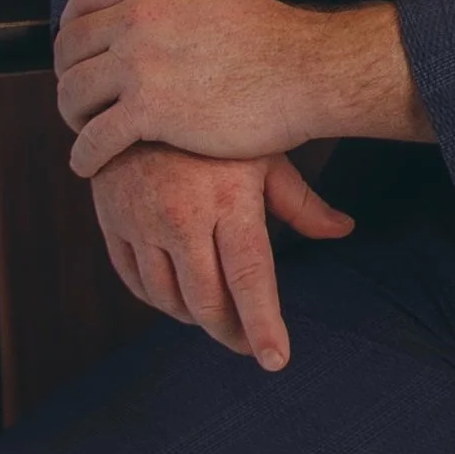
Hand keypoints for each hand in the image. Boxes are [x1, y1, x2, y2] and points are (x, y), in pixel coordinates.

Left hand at [56, 0, 425, 177]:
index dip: (71, 29)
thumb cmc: (279, 45)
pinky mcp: (149, 111)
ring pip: (74, 93)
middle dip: (69, 76)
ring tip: (86, 133)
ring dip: (73, 117)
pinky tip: (88, 166)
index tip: (75, 53)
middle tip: (81, 100)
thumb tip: (166, 15)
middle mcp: (139, 18)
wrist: (310, 71)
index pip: (85, 0)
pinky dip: (85, 156)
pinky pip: (95, 137)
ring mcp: (140, 63)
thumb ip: (178, 7)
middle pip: (71, 48)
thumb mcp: (216, 1)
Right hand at [89, 145, 352, 372]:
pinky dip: (158, 299)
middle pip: (206, 301)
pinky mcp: (110, 221)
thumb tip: (343, 230)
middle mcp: (180, 217)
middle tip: (248, 343)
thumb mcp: (265, 156)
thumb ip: (301, 202)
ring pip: (167, 298)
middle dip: (230, 332)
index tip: (275, 361)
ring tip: (216, 318)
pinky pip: (134, 281)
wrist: (143, 92)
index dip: (263, 326)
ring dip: (194, 318)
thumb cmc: (218, 126)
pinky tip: (178, 298)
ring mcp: (140, 221)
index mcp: (227, 203)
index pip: (249, 279)